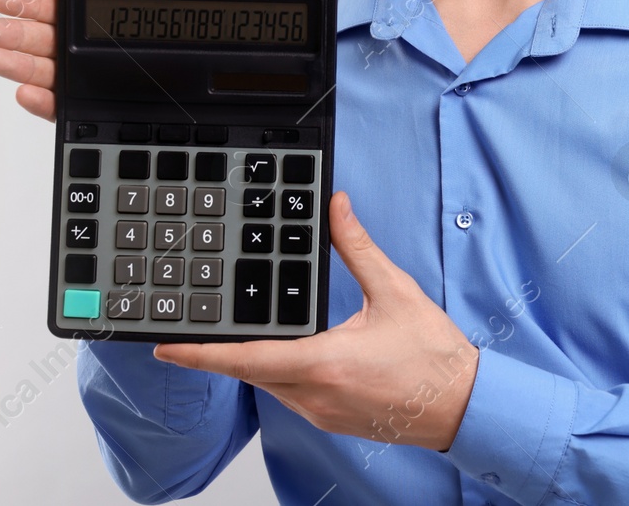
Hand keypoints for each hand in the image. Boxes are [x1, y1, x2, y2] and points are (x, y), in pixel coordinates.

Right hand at [0, 0, 194, 120]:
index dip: (28, 1)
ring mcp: (78, 83)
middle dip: (11, 33)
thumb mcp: (181, 18)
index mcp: (96, 24)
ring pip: (43, 73)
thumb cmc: (180, 56)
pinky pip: (59, 108)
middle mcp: (80, 53)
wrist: (191, 102)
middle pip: (40, 39)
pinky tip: (25, 93)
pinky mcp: (84, 114)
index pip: (56, 7)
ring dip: (18, 66)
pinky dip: (41, 103)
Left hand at [155, 192, 480, 451]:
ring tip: (243, 332)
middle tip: (197, 327)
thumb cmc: (434, 357)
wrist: (462, 406)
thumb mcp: (394, 290)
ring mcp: (321, 413)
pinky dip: (278, 373)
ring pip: (268, 385)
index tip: (167, 346)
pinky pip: (289, 395)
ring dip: (254, 360)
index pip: (247, 359)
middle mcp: (316, 395)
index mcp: (326, 363)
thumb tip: (336, 208)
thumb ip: (356, 247)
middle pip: (250, 372)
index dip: (201, 353)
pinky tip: (288, 352)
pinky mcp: (330, 420)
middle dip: (223, 350)